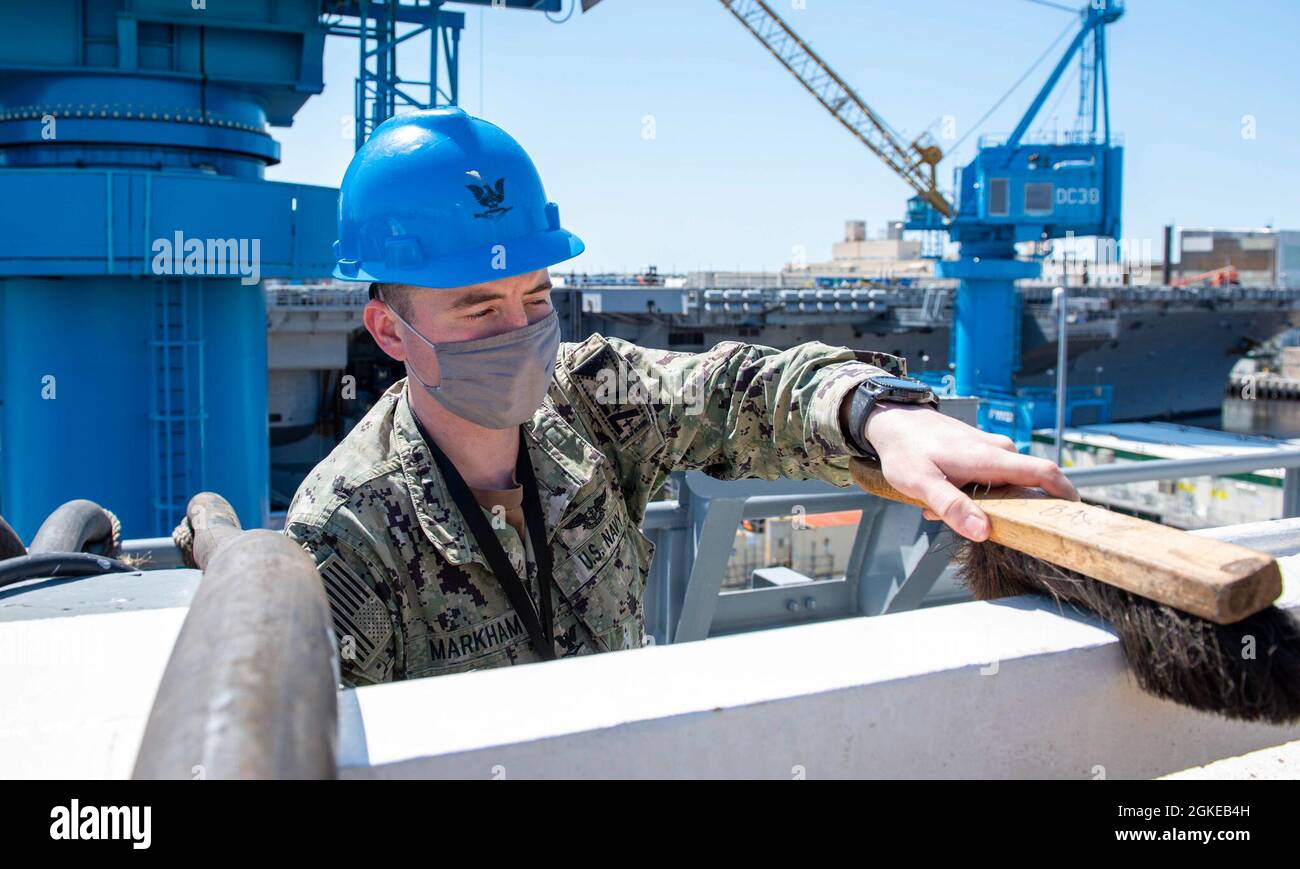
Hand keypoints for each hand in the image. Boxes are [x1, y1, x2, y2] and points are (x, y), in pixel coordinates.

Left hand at [863, 403, 1078, 541]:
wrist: (892, 420)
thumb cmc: (905, 450)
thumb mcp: (922, 484)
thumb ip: (952, 508)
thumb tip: (983, 531)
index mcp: (991, 458)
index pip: (1044, 473)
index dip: (1066, 494)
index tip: (1076, 516)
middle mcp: (998, 451)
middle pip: (1030, 483)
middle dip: (1020, 510)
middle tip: (1000, 531)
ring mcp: (991, 449)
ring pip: (1007, 483)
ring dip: (989, 504)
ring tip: (946, 513)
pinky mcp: (980, 451)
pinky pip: (992, 477)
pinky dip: (976, 493)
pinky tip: (944, 500)